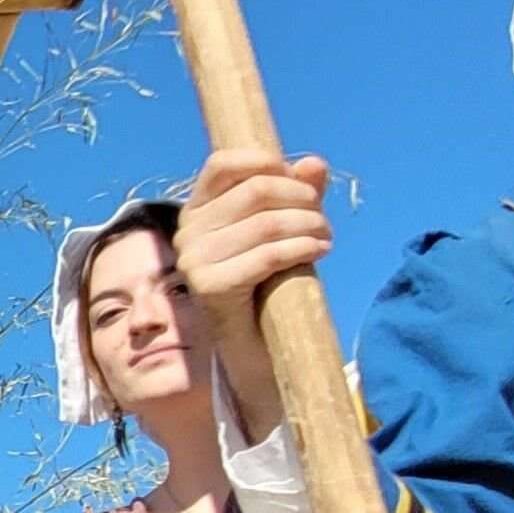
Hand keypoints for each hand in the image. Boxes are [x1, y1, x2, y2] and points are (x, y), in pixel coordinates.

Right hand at [174, 149, 333, 442]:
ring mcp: (194, 261)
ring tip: (326, 237)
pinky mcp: (210, 288)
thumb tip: (314, 163)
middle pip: (255, 190)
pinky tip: (318, 251)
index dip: (267, 162)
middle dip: (301, 198)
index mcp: (197, 210)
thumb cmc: (267, 285)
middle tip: (323, 218)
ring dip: (309, 225)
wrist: (254, 351)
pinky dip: (300, 248)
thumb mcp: (283, 231)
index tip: (301, 180)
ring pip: (265, 222)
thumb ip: (296, 194)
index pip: (223, 164)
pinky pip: (266, 255)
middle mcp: (187, 232)